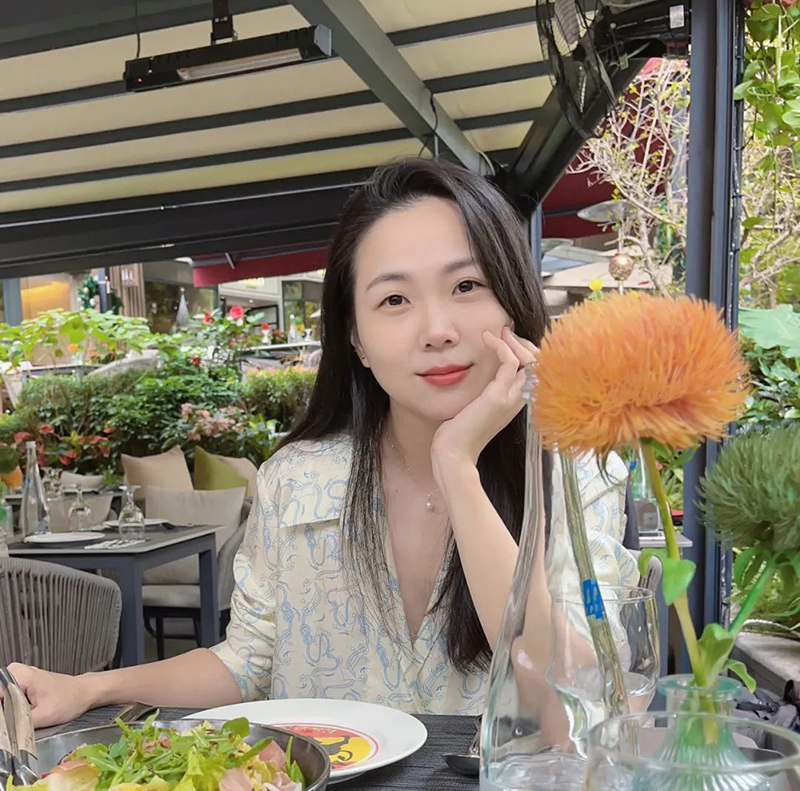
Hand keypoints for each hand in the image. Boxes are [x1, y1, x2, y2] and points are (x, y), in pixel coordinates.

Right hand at [5, 663, 93, 727]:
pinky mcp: (23, 684)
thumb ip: (18, 724)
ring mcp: (20, 677)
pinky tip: (22, 717)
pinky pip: (8, 698)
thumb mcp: (43, 716)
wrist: (84, 693)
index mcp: (20, 675)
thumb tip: (4, 732)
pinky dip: (12, 710)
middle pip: (0, 697)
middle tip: (16, 723)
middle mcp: (17, 672)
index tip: (8, 723)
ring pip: (3, 699)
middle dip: (5, 714)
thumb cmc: (69, 700)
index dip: (3, 714)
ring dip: (8, 713)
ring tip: (26, 718)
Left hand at [431, 327, 537, 480]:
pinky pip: (510, 362)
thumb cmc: (461, 432)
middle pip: (539, 365)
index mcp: (517, 403)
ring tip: (500, 332)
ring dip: (515, 342)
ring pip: (530, 361)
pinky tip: (487, 339)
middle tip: (507, 332)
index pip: (536, 372)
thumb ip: (485, 390)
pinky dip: (501, 345)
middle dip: (525, 344)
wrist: (455, 452)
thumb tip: (480, 372)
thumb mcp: (477, 406)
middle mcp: (520, 400)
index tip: (509, 339)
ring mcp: (511, 398)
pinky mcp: (498, 396)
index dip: (527, 352)